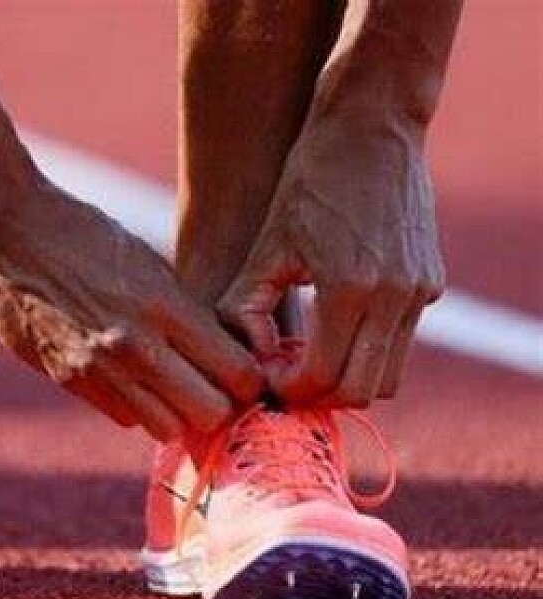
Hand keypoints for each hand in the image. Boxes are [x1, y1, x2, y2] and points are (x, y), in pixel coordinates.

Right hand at [0, 181, 261, 440]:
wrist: (3, 228)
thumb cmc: (79, 231)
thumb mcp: (146, 260)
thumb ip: (182, 311)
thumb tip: (221, 351)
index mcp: (166, 306)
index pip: (239, 373)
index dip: (249, 378)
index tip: (243, 371)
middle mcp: (136, 345)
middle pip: (210, 413)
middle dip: (219, 404)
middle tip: (213, 386)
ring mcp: (99, 369)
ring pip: (167, 429)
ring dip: (176, 413)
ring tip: (173, 387)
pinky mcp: (68, 380)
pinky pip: (123, 417)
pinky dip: (135, 407)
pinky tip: (131, 379)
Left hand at [219, 118, 444, 406]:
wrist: (373, 123)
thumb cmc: (310, 178)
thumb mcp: (266, 242)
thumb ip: (248, 306)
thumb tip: (253, 358)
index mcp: (350, 289)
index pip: (321, 379)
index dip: (287, 389)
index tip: (265, 372)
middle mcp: (395, 297)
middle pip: (360, 392)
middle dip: (318, 395)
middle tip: (284, 374)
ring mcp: (420, 292)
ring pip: (389, 376)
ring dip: (347, 378)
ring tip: (307, 354)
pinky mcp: (431, 283)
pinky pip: (400, 343)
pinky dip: (369, 352)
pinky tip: (333, 327)